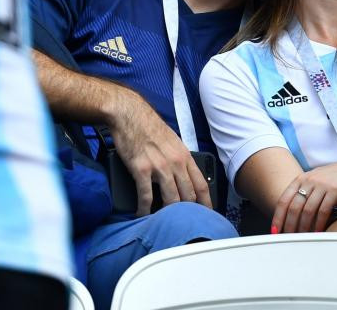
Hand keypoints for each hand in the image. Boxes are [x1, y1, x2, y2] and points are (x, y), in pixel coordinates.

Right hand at [109, 93, 211, 215]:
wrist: (129, 114)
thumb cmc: (148, 126)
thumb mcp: (173, 141)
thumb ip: (180, 158)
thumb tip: (184, 175)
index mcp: (185, 155)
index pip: (201, 184)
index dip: (206, 203)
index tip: (207, 214)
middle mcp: (175, 162)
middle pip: (188, 195)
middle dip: (187, 212)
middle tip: (183, 222)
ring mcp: (159, 166)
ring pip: (171, 199)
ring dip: (167, 213)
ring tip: (162, 220)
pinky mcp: (141, 169)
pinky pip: (146, 197)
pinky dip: (144, 209)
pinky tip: (142, 214)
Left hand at [272, 160, 336, 233]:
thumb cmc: (332, 178)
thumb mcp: (314, 180)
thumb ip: (303, 192)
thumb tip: (290, 215)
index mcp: (300, 179)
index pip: (284, 200)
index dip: (278, 217)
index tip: (275, 230)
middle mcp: (309, 181)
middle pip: (294, 207)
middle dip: (290, 225)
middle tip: (288, 238)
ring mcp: (321, 185)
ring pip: (307, 210)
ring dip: (303, 227)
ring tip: (302, 238)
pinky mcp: (334, 190)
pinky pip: (323, 211)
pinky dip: (319, 223)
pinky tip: (317, 232)